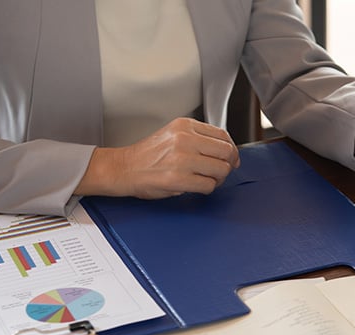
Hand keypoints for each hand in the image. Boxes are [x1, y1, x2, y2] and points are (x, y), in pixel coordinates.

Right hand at [75, 118, 239, 198]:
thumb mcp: (174, 136)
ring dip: (218, 179)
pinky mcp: (178, 178)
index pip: (222, 135)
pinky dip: (206, 189)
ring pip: (221, 169)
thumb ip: (198, 138)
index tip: (231, 158)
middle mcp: (185, 139)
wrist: (124, 168)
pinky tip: (196, 186)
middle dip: (228, 165)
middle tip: (220, 172)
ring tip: (206, 180)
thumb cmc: (148, 156)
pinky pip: (208, 185)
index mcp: (185, 126)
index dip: (231, 149)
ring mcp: (182, 158)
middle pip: (226, 152)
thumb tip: (226, 151)